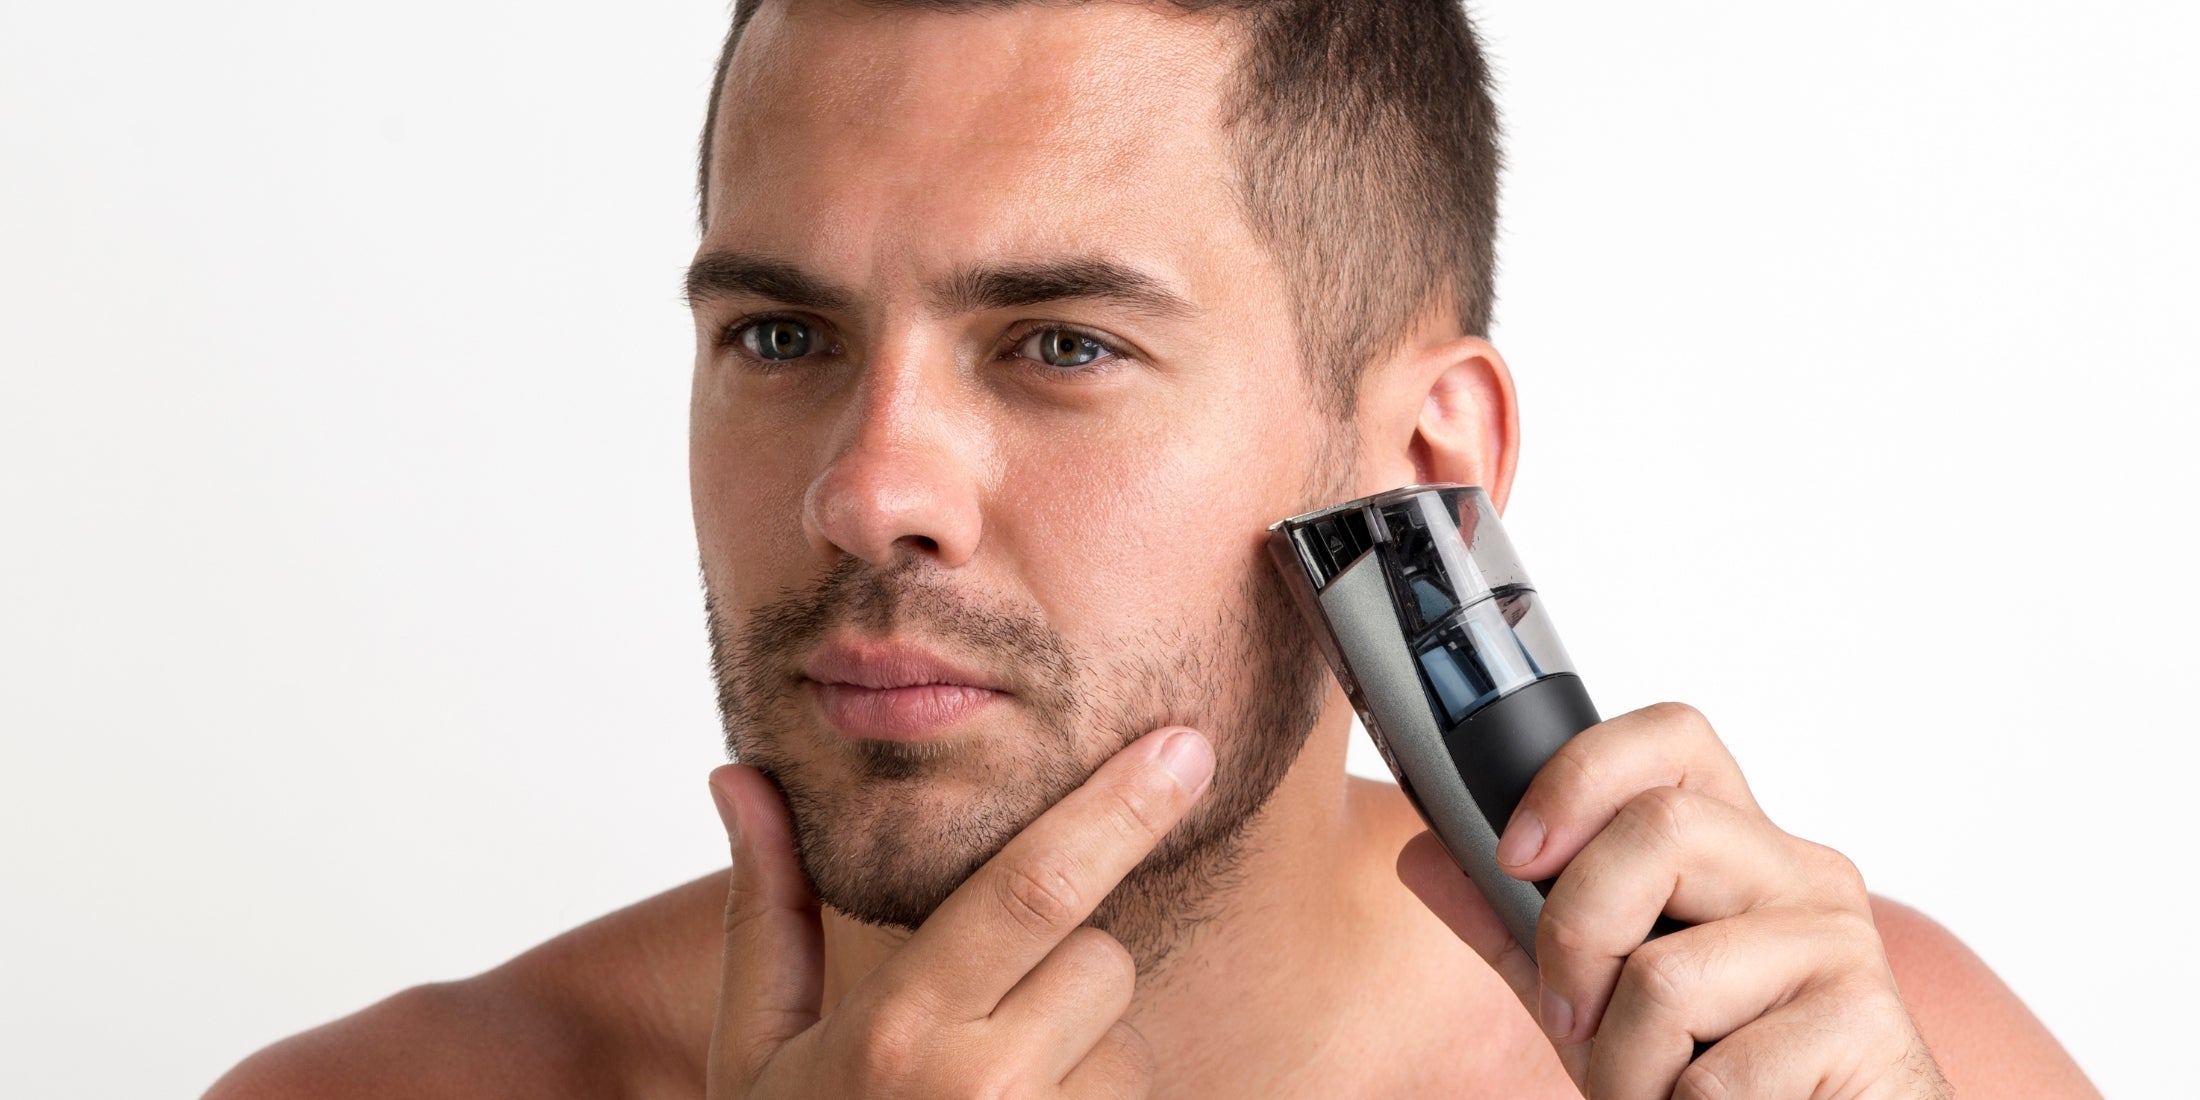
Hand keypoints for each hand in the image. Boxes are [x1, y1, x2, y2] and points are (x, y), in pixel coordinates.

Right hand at [705, 725, 1214, 1097]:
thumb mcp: (757, 1050)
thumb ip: (768, 908)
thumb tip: (744, 777)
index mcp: (897, 1033)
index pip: (1036, 888)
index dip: (1119, 808)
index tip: (1182, 749)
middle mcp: (983, 1093)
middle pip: (1103, 960)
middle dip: (1071, 971)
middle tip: (996, 1030)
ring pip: (1129, 1048)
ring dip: (1086, 1060)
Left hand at [1397, 702, 1949, 1098]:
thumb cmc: (1716, 1077)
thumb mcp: (1596, 998)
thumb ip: (1517, 927)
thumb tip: (1423, 854)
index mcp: (1738, 847)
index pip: (1671, 737)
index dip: (1579, 773)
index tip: (1516, 853)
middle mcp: (1799, 873)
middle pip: (1658, 829)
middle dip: (1575, 936)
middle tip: (1570, 1017)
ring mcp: (1840, 944)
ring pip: (1668, 973)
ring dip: (1622, 1064)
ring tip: (1647, 1093)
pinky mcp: (1867, 1026)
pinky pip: (1718, 1073)